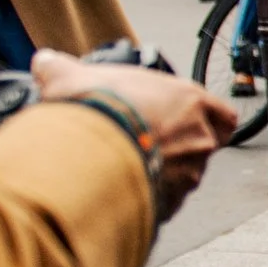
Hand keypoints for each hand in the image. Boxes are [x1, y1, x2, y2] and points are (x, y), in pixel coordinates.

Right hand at [31, 50, 236, 222]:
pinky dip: (147, 198)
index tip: (189, 123)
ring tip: (125, 169)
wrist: (86, 154)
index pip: (223, 115)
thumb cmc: (92, 109)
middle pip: (201, 147)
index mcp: (190, 101)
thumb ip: (61, 68)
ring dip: (161, 174)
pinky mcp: (170, 203)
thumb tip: (45, 63)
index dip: (207, 120)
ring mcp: (188, 173)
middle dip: (176, 149)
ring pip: (184, 177)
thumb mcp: (69, 76)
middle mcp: (199, 138)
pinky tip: (121, 190)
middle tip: (143, 146)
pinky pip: (165, 203)